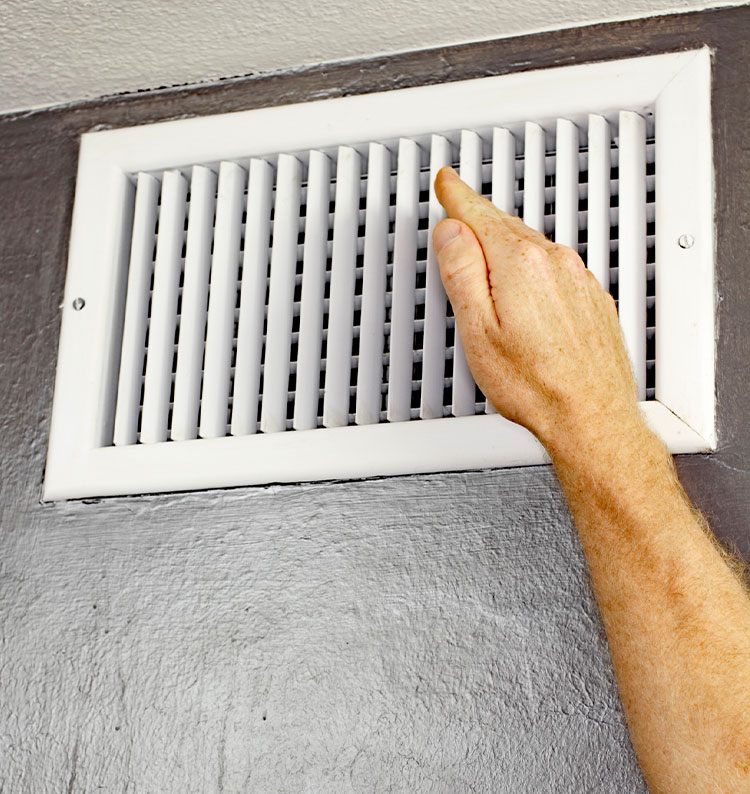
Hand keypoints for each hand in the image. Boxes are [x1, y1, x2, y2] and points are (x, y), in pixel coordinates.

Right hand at [433, 166, 639, 449]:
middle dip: (479, 221)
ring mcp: (579, 281)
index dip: (457, 197)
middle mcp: (556, 264)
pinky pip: (555, 269)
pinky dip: (533, 269)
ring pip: (532, 248)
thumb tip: (452, 233)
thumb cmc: (536, 385)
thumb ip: (461, 272)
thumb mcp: (477, 330)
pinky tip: (523, 291)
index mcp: (521, 265)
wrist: (590, 416)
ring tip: (484, 258)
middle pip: (506, 228)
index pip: (479, 216)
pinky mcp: (591, 300)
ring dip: (505, 246)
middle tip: (457, 215)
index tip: (448, 181)